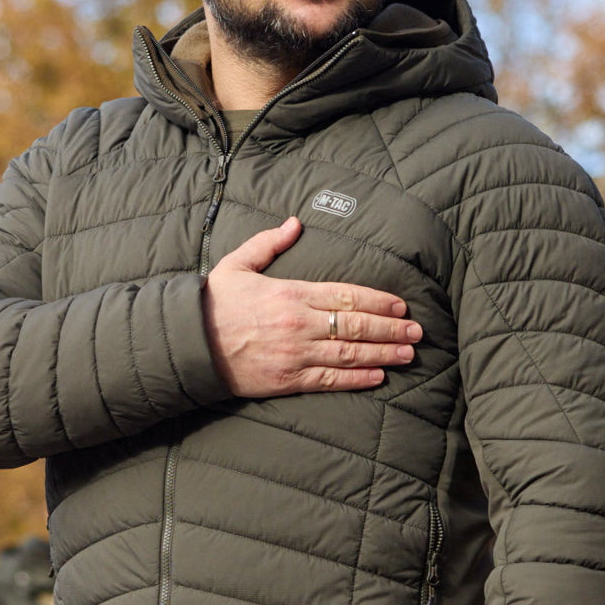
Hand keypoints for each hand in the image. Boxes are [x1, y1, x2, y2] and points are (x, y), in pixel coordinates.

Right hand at [201, 218, 418, 398]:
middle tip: (416, 331)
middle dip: (390, 328)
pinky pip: (330, 381)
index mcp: (291, 293)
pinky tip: (378, 375)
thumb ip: (269, 243)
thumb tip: (295, 223)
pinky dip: (357, 379)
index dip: (379, 301)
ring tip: (407, 353)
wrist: (187, 344)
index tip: (401, 305)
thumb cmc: (212, 303)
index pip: (346, 294)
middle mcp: (298, 323)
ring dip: (383, 353)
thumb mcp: (238, 264)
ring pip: (349, 354)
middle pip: (355, 324)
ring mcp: (294, 354)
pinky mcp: (287, 381)